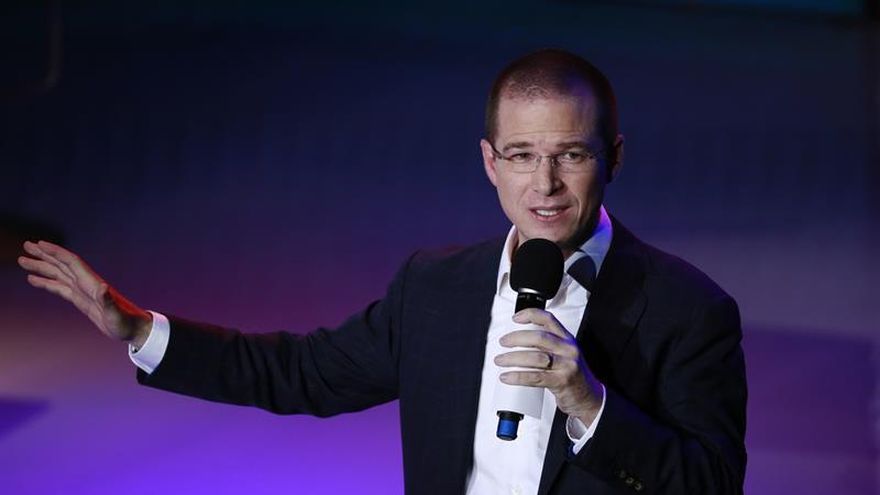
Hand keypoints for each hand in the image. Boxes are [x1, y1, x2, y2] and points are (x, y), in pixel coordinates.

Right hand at [17, 240, 152, 346]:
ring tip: (23, 261)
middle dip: (44, 255)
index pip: (71, 263)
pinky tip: (33, 279)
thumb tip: (103, 288)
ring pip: (58, 275)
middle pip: (61, 265)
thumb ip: (108, 301)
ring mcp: (82, 291)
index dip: (56, 252)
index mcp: (92, 284)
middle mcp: (86, 284)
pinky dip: (46, 282)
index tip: (40, 244)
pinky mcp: (81, 300)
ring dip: (41, 267)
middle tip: (26, 246)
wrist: (132, 329)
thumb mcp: (116, 314)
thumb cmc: (125, 322)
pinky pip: (60, 287)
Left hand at [494, 308, 603, 425]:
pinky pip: (535, 377)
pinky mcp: (562, 381)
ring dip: (512, 358)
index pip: (548, 319)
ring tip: (500, 360)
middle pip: (538, 337)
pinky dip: (518, 376)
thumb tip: (517, 339)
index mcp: (567, 339)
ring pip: (535, 357)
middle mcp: (568, 349)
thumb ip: (547, 345)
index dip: (530, 315)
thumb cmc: (572, 375)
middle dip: (516, 338)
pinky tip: (507, 377)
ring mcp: (566, 365)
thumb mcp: (564, 354)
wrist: (589, 397)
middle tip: (503, 342)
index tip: (515, 318)